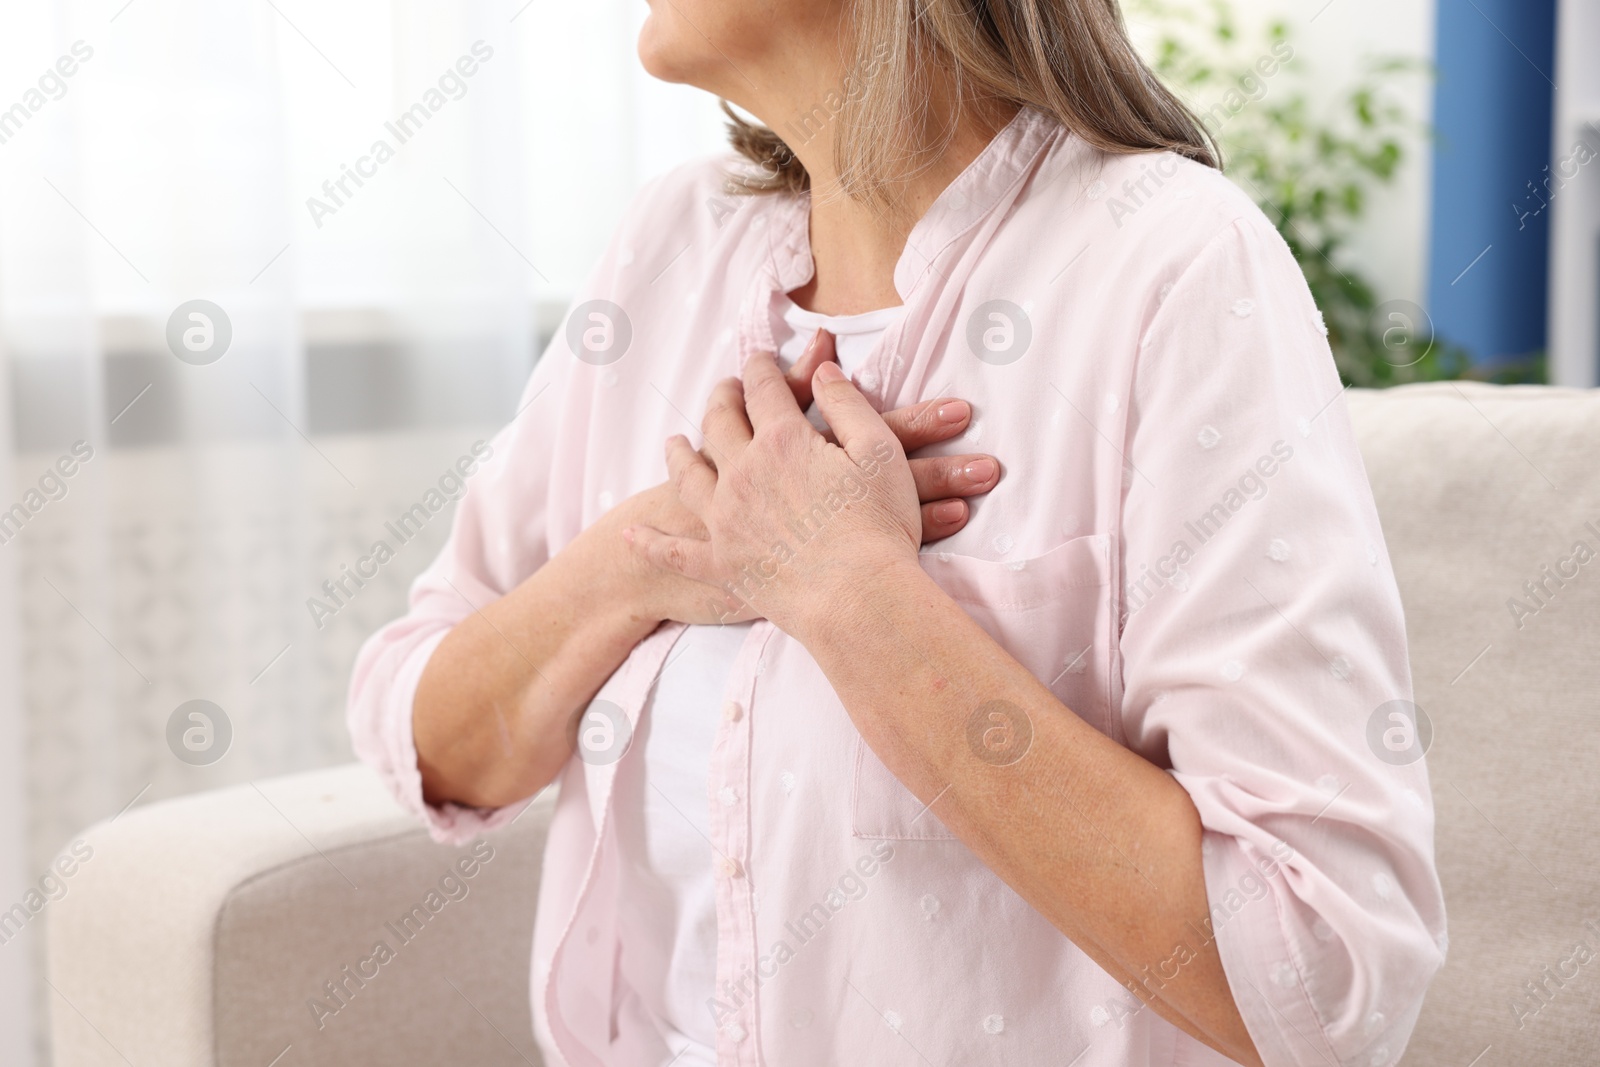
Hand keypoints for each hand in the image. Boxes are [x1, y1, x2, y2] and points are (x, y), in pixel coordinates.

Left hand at [624, 348, 960, 632]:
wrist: (858, 599)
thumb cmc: (879, 526)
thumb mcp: (879, 451)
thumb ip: (848, 404)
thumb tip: (824, 372)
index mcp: (781, 440)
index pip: (763, 388)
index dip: (761, 368)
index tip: (761, 361)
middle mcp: (742, 473)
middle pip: (718, 422)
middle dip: (721, 398)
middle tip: (724, 390)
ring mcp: (725, 520)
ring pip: (687, 477)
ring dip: (678, 455)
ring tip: (674, 444)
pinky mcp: (721, 565)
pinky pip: (674, 552)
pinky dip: (650, 542)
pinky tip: (632, 534)